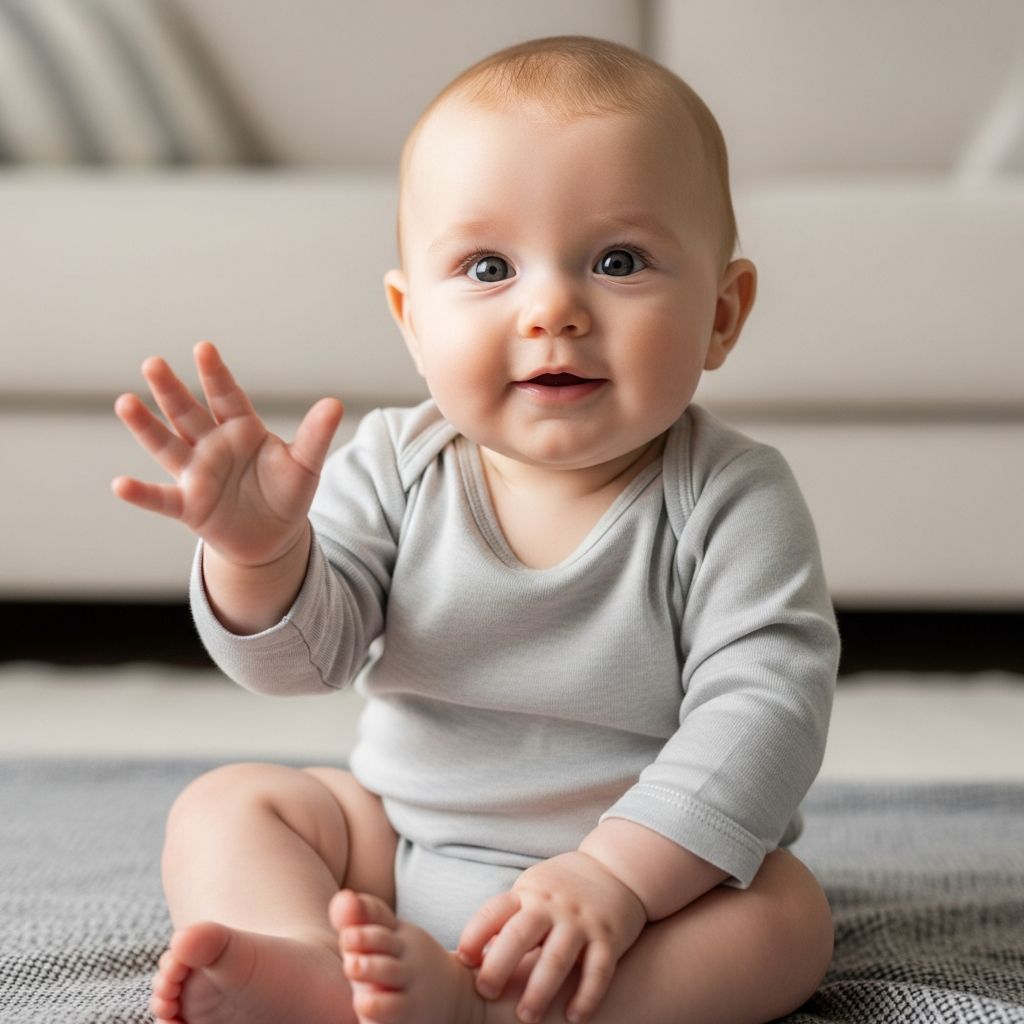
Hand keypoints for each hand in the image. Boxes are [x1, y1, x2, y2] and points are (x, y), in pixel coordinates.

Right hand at [112, 341, 342, 567]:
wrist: (274, 536)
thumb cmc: (287, 492)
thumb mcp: (306, 464)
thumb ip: (316, 436)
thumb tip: (335, 404)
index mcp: (241, 428)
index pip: (226, 395)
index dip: (215, 373)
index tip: (204, 348)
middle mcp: (212, 445)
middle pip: (187, 412)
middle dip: (171, 389)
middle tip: (153, 363)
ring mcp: (196, 474)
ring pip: (167, 445)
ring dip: (146, 426)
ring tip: (125, 402)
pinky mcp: (188, 506)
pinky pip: (161, 499)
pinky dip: (141, 494)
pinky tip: (120, 485)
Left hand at [457, 852, 646, 1023]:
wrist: (617, 868)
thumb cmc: (562, 889)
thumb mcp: (532, 891)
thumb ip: (507, 920)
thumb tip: (471, 959)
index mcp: (528, 894)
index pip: (494, 911)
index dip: (474, 934)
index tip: (462, 960)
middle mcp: (552, 906)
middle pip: (520, 934)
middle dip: (500, 964)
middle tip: (486, 992)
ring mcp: (581, 922)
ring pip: (557, 957)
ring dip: (540, 990)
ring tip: (526, 1017)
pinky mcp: (609, 938)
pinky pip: (598, 970)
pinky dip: (586, 996)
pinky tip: (574, 1017)